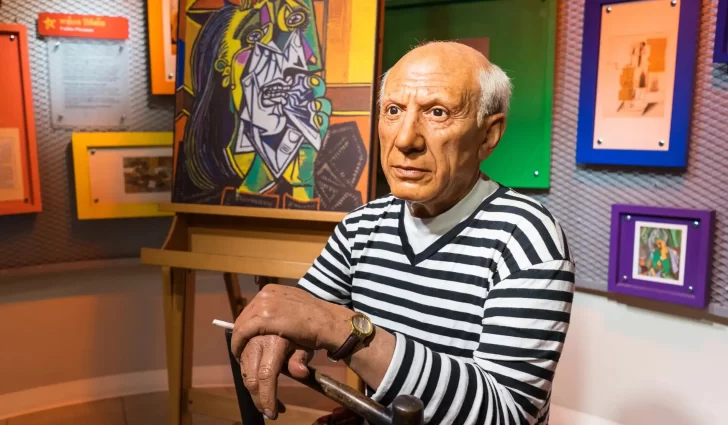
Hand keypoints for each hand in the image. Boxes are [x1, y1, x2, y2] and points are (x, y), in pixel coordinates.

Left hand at [230, 284, 350, 360]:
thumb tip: (275, 319)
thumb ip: (282, 311)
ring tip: (239, 354)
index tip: (247, 338)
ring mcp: (264, 304)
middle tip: (242, 349)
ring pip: (241, 324)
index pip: (252, 308)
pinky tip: (239, 354)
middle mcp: (265, 294)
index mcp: (272, 290)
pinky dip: (237, 344)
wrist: (326, 321)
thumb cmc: (316, 318)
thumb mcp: (295, 309)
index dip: (248, 324)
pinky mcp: (263, 318)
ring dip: (238, 340)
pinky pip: (242, 332)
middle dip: (241, 333)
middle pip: (244, 315)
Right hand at [241, 335, 312, 418]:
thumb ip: (300, 359)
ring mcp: (249, 335)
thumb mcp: (307, 345)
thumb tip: (300, 373)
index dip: (266, 396)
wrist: (298, 309)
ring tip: (265, 392)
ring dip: (252, 385)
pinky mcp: (244, 332)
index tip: (271, 413)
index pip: (266, 375)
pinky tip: (257, 377)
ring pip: (243, 368)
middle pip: (250, 376)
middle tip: (267, 408)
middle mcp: (258, 338)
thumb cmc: (306, 331)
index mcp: (275, 342)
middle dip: (257, 397)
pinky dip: (247, 369)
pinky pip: (240, 354)